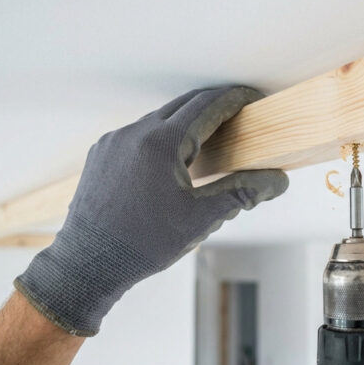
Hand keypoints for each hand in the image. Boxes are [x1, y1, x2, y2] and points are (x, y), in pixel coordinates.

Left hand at [15, 86, 287, 335]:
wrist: (87, 265)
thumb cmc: (141, 244)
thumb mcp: (200, 219)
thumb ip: (242, 193)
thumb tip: (277, 181)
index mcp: (160, 143)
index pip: (207, 105)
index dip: (235, 99)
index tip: (253, 100)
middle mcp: (133, 133)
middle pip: (183, 105)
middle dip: (214, 107)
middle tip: (239, 117)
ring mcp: (113, 141)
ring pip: (158, 120)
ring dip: (185, 125)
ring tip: (208, 144)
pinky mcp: (100, 154)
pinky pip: (137, 135)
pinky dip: (160, 139)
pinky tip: (171, 162)